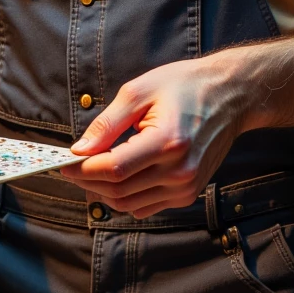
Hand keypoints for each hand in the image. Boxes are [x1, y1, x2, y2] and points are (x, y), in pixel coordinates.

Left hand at [60, 55, 247, 217]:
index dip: (82, 169)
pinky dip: (124, 196)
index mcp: (168, 142)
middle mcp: (180, 171)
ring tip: (89, 171)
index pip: (113, 169)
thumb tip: (79, 149)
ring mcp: (186, 187)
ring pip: (129, 204)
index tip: (63, 163)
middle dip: (87, 181)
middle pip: (118, 190)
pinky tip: (117, 176)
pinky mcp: (188, 194)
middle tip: (70, 167)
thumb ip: (107, 123)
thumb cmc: (184, 86)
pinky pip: (145, 206)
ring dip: (103, 191)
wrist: (230, 95)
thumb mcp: (139, 92)